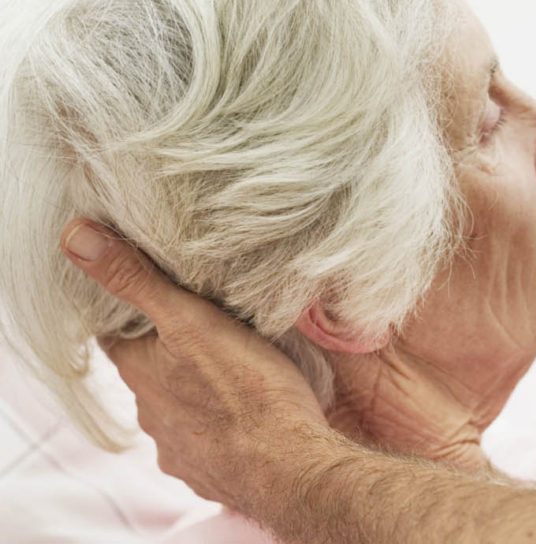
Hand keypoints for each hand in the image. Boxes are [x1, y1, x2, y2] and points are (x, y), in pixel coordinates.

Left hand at [59, 218, 328, 510]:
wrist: (289, 464)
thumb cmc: (246, 390)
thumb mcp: (191, 319)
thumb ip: (135, 279)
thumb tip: (75, 236)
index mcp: (140, 371)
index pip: (116, 332)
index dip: (130, 308)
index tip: (152, 289)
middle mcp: (150, 413)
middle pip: (149, 370)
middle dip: (169, 348)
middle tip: (204, 322)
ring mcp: (178, 446)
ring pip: (178, 407)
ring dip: (195, 389)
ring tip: (232, 367)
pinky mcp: (209, 469)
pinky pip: (206, 440)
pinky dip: (218, 424)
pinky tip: (245, 412)